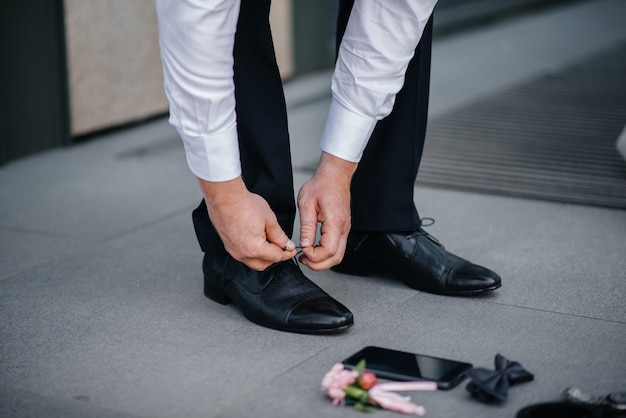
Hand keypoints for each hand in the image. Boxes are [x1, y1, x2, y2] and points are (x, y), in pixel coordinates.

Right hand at [198, 177, 296, 270]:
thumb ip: (280, 236)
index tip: (291, 249)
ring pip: (252, 261)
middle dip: (274, 257)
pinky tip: (256, 239)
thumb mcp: (269, 220)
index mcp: (255, 249)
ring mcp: (233, 251)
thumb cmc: (244, 205)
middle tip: (282, 246)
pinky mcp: (228, 246)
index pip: (276, 257)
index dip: (287, 253)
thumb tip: (286, 245)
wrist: (225, 197)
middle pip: (264, 264)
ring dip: (263, 256)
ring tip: (268, 240)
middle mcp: (242, 254)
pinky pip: (243, 255)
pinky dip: (252, 251)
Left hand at [297, 153, 356, 270]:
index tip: (302, 250)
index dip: (314, 255)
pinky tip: (314, 249)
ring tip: (307, 255)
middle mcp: (343, 228)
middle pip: (336, 258)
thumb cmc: (321, 185)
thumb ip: (306, 226)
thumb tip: (305, 244)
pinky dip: (326, 253)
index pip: (328, 250)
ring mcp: (345, 229)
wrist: (335, 175)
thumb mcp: (307, 203)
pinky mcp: (343, 229)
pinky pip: (338, 247)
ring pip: (338, 255)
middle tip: (303, 259)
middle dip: (318, 264)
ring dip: (323, 261)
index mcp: (335, 222)